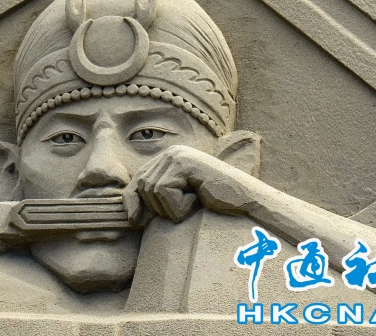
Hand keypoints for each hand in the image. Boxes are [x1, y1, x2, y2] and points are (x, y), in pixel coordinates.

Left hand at [123, 145, 254, 223]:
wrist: (246, 203)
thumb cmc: (214, 207)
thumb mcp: (178, 203)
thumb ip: (157, 200)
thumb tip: (129, 217)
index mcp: (168, 159)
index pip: (137, 180)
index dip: (132, 201)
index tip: (136, 221)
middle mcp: (171, 153)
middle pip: (142, 185)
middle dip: (156, 207)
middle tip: (184, 209)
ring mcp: (178, 155)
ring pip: (152, 190)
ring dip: (172, 208)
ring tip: (194, 202)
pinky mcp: (185, 163)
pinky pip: (164, 190)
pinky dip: (179, 205)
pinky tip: (198, 199)